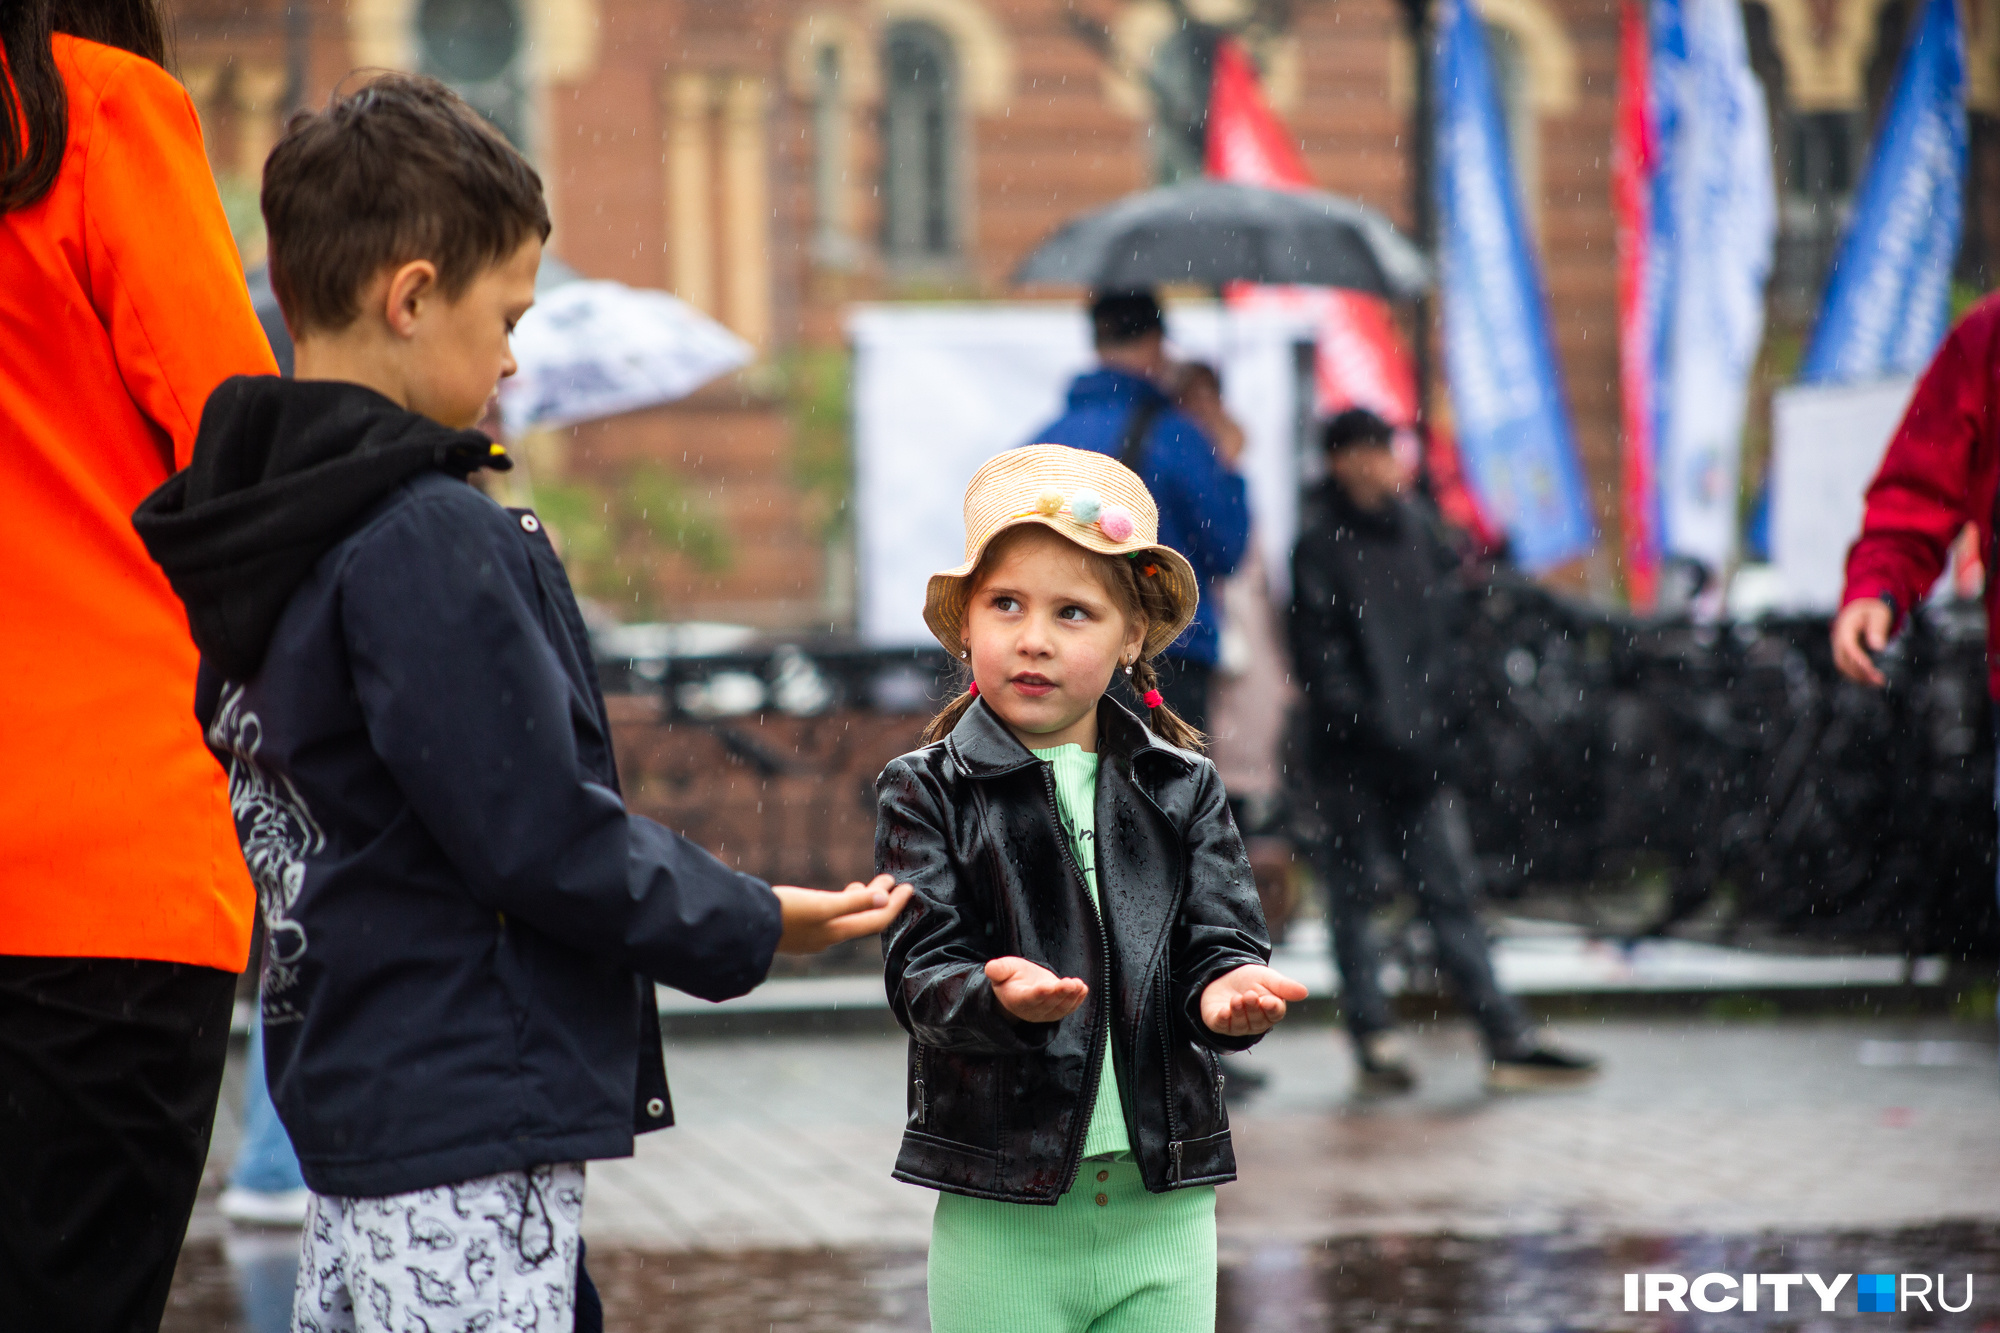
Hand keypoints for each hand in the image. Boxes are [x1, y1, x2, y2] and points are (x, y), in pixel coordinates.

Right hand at [774, 875, 912, 953]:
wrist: (744, 924)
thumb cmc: (783, 912)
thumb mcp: (821, 904)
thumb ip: (853, 902)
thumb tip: (886, 900)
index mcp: (837, 932)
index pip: (877, 920)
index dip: (896, 905)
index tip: (910, 888)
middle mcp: (828, 937)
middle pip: (864, 919)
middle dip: (880, 899)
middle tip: (891, 880)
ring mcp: (813, 936)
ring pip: (846, 919)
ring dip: (860, 901)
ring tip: (867, 886)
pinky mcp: (799, 930)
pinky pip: (831, 918)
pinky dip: (841, 906)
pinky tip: (835, 897)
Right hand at [985, 956, 1088, 1022]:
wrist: (1020, 986)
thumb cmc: (1010, 976)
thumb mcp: (1002, 969)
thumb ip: (998, 970)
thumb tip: (990, 968)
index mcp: (1017, 999)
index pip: (1029, 998)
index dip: (1039, 994)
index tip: (1047, 987)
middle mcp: (1032, 1010)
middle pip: (1048, 1003)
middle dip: (1060, 993)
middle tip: (1070, 983)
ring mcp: (1046, 1013)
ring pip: (1060, 1008)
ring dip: (1071, 997)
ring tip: (1079, 985)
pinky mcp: (1057, 1011)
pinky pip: (1068, 1008)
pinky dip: (1077, 1000)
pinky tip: (1082, 989)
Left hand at [1200, 964, 1308, 1036]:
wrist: (1223, 974)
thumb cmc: (1250, 980)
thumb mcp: (1268, 978)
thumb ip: (1284, 986)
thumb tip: (1304, 992)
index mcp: (1270, 1011)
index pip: (1274, 1014)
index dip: (1272, 1009)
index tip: (1269, 1001)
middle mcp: (1255, 1022)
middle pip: (1257, 1020)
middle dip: (1253, 1008)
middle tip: (1249, 994)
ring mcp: (1237, 1025)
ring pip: (1241, 1024)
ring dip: (1239, 1012)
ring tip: (1237, 999)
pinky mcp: (1219, 1023)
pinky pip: (1222, 1026)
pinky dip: (1223, 1020)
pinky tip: (1224, 1012)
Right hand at [1831, 597, 1892, 686]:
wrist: (1862, 608)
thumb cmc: (1873, 610)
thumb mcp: (1879, 614)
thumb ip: (1878, 628)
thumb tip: (1878, 648)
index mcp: (1845, 627)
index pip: (1848, 646)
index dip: (1858, 659)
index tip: (1870, 668)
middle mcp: (1838, 639)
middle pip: (1843, 661)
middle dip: (1860, 673)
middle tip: (1880, 680)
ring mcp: (1839, 647)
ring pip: (1843, 667)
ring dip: (1859, 677)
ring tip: (1879, 682)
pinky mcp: (1844, 654)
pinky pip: (1847, 668)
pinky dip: (1859, 676)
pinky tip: (1873, 680)